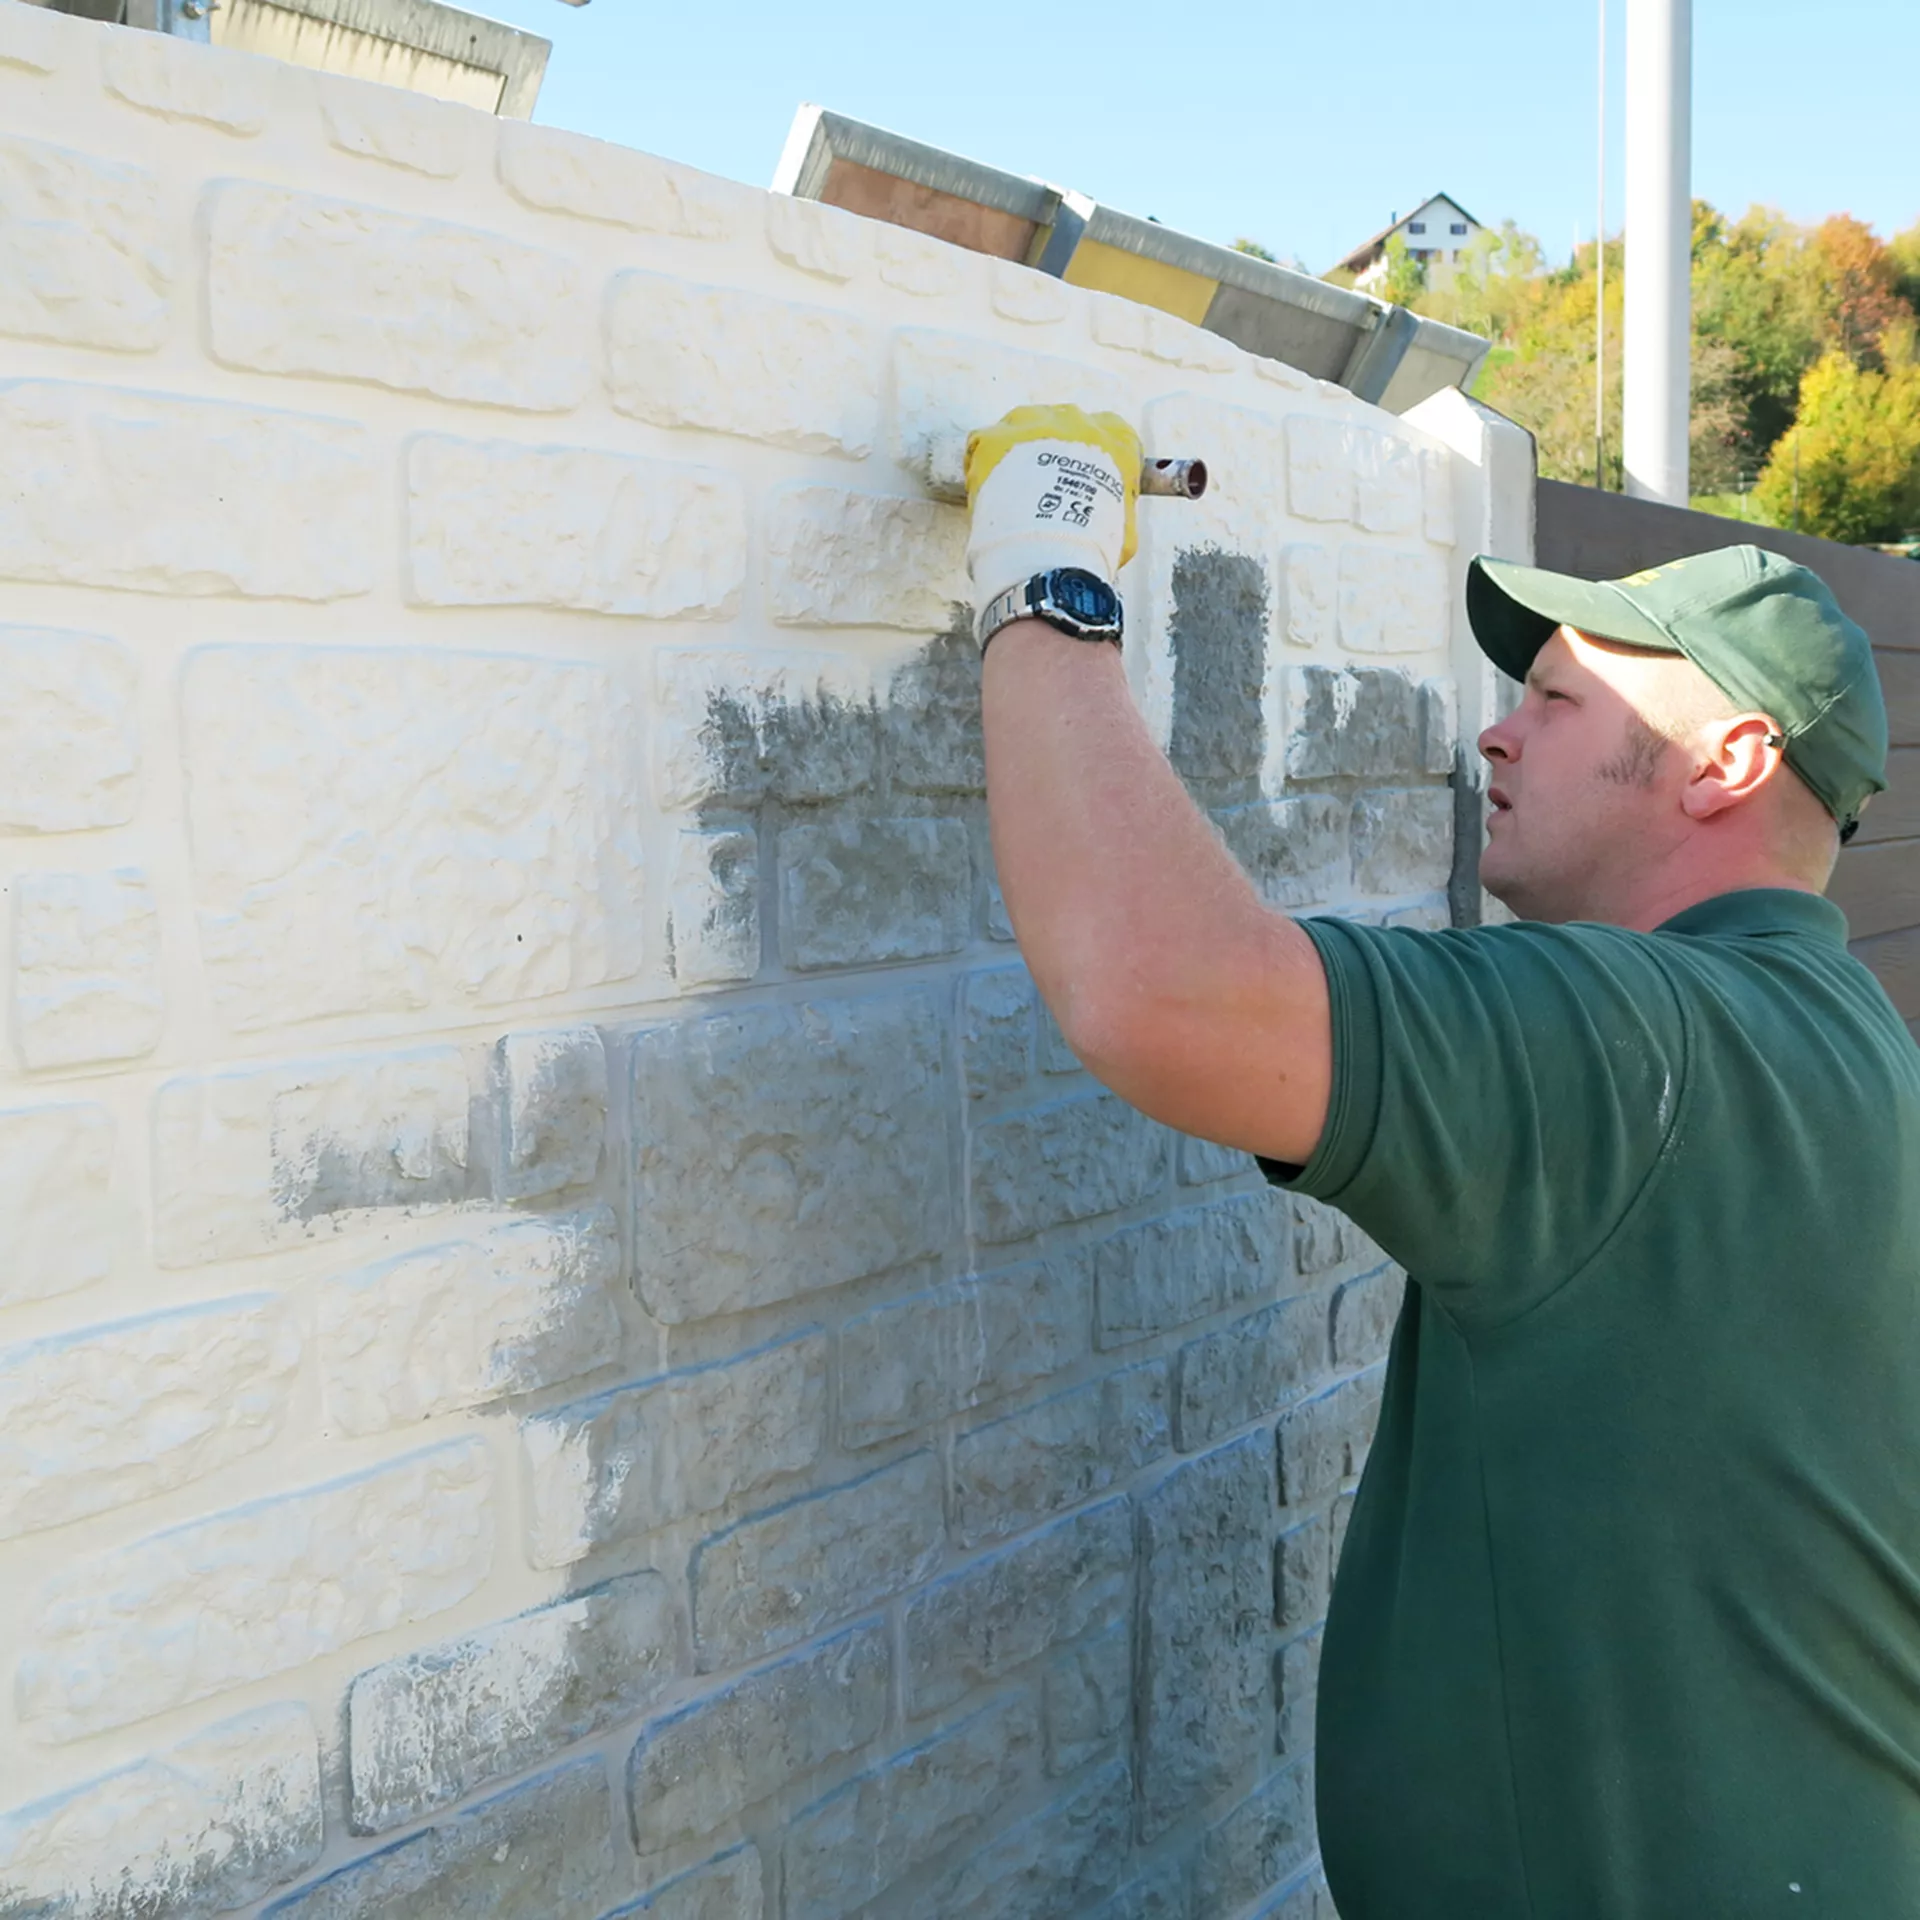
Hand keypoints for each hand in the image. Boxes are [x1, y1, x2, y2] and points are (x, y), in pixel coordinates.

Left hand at [963, 404, 1141, 609]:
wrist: (1052, 550)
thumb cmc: (1093, 544)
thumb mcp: (1123, 528)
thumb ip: (1116, 510)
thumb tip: (1109, 522)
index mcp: (1115, 437)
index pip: (1108, 433)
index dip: (1090, 459)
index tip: (1081, 479)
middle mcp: (1075, 419)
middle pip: (1059, 427)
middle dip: (1049, 453)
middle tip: (1041, 490)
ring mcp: (1032, 423)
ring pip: (1020, 428)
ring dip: (1015, 453)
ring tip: (1011, 491)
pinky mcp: (994, 438)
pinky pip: (983, 444)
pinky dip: (983, 466)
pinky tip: (987, 493)